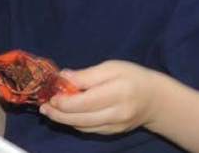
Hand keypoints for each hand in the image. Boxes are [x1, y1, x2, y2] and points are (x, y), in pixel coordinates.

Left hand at [39, 60, 160, 134]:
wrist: (155, 99)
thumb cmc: (132, 77)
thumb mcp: (111, 67)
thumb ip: (86, 75)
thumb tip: (63, 77)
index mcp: (118, 92)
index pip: (85, 101)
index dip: (64, 101)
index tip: (50, 95)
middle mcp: (117, 113)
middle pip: (81, 118)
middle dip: (58, 113)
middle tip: (43, 107)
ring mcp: (116, 126)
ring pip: (83, 126)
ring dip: (63, 120)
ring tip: (49, 111)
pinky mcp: (113, 132)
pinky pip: (89, 130)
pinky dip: (74, 123)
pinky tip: (64, 116)